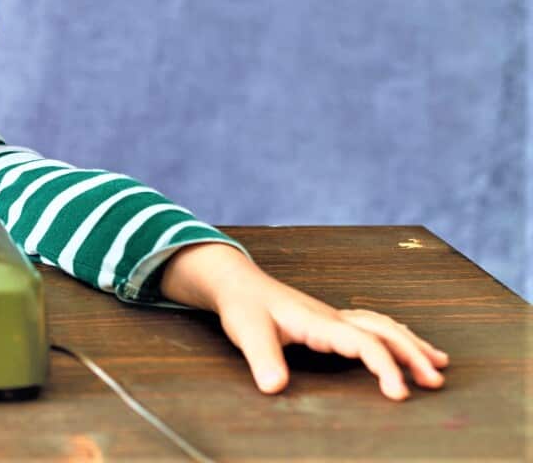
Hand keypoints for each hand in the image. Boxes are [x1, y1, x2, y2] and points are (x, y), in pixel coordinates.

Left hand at [163, 243, 449, 399]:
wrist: (236, 282)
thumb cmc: (243, 306)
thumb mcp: (247, 333)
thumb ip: (262, 359)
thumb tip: (273, 388)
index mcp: (319, 322)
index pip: (364, 343)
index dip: (385, 368)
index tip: (400, 394)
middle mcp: (333, 317)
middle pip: (384, 332)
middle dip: (413, 355)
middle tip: (436, 381)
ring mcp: (333, 317)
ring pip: (383, 326)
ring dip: (411, 344)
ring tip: (439, 363)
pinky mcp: (329, 320)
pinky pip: (372, 325)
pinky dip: (395, 334)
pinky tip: (405, 342)